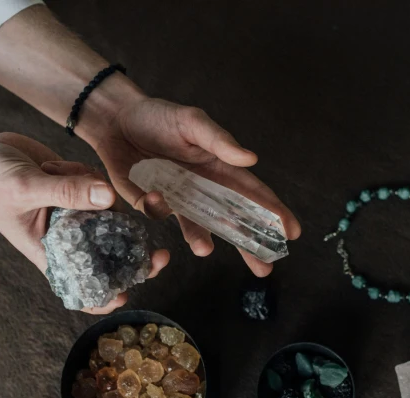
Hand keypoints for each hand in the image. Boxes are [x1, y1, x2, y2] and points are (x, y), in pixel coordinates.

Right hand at [0, 132, 169, 312]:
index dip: (106, 297)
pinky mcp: (80, 192)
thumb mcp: (26, 187)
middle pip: (111, 257)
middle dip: (137, 258)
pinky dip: (88, 176)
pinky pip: (101, 189)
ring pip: (111, 216)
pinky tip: (57, 165)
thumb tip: (109, 199)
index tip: (129, 295)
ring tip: (56, 173)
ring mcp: (76, 215)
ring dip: (98, 196)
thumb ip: (68, 193)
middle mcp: (69, 238)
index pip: (82, 287)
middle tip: (163, 256)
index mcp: (51, 252)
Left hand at [93, 97, 301, 276]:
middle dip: (248, 245)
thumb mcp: (192, 122)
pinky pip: (157, 214)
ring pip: (196, 227)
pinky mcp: (150, 203)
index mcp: (220, 169)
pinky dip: (157, 209)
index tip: (292, 232)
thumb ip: (220, 141)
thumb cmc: (160, 116)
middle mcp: (203, 190)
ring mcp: (178, 200)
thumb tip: (250, 159)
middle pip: (231, 221)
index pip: (253, 194)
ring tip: (205, 250)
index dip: (274, 212)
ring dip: (202, 239)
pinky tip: (156, 197)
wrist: (117, 119)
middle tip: (264, 268)